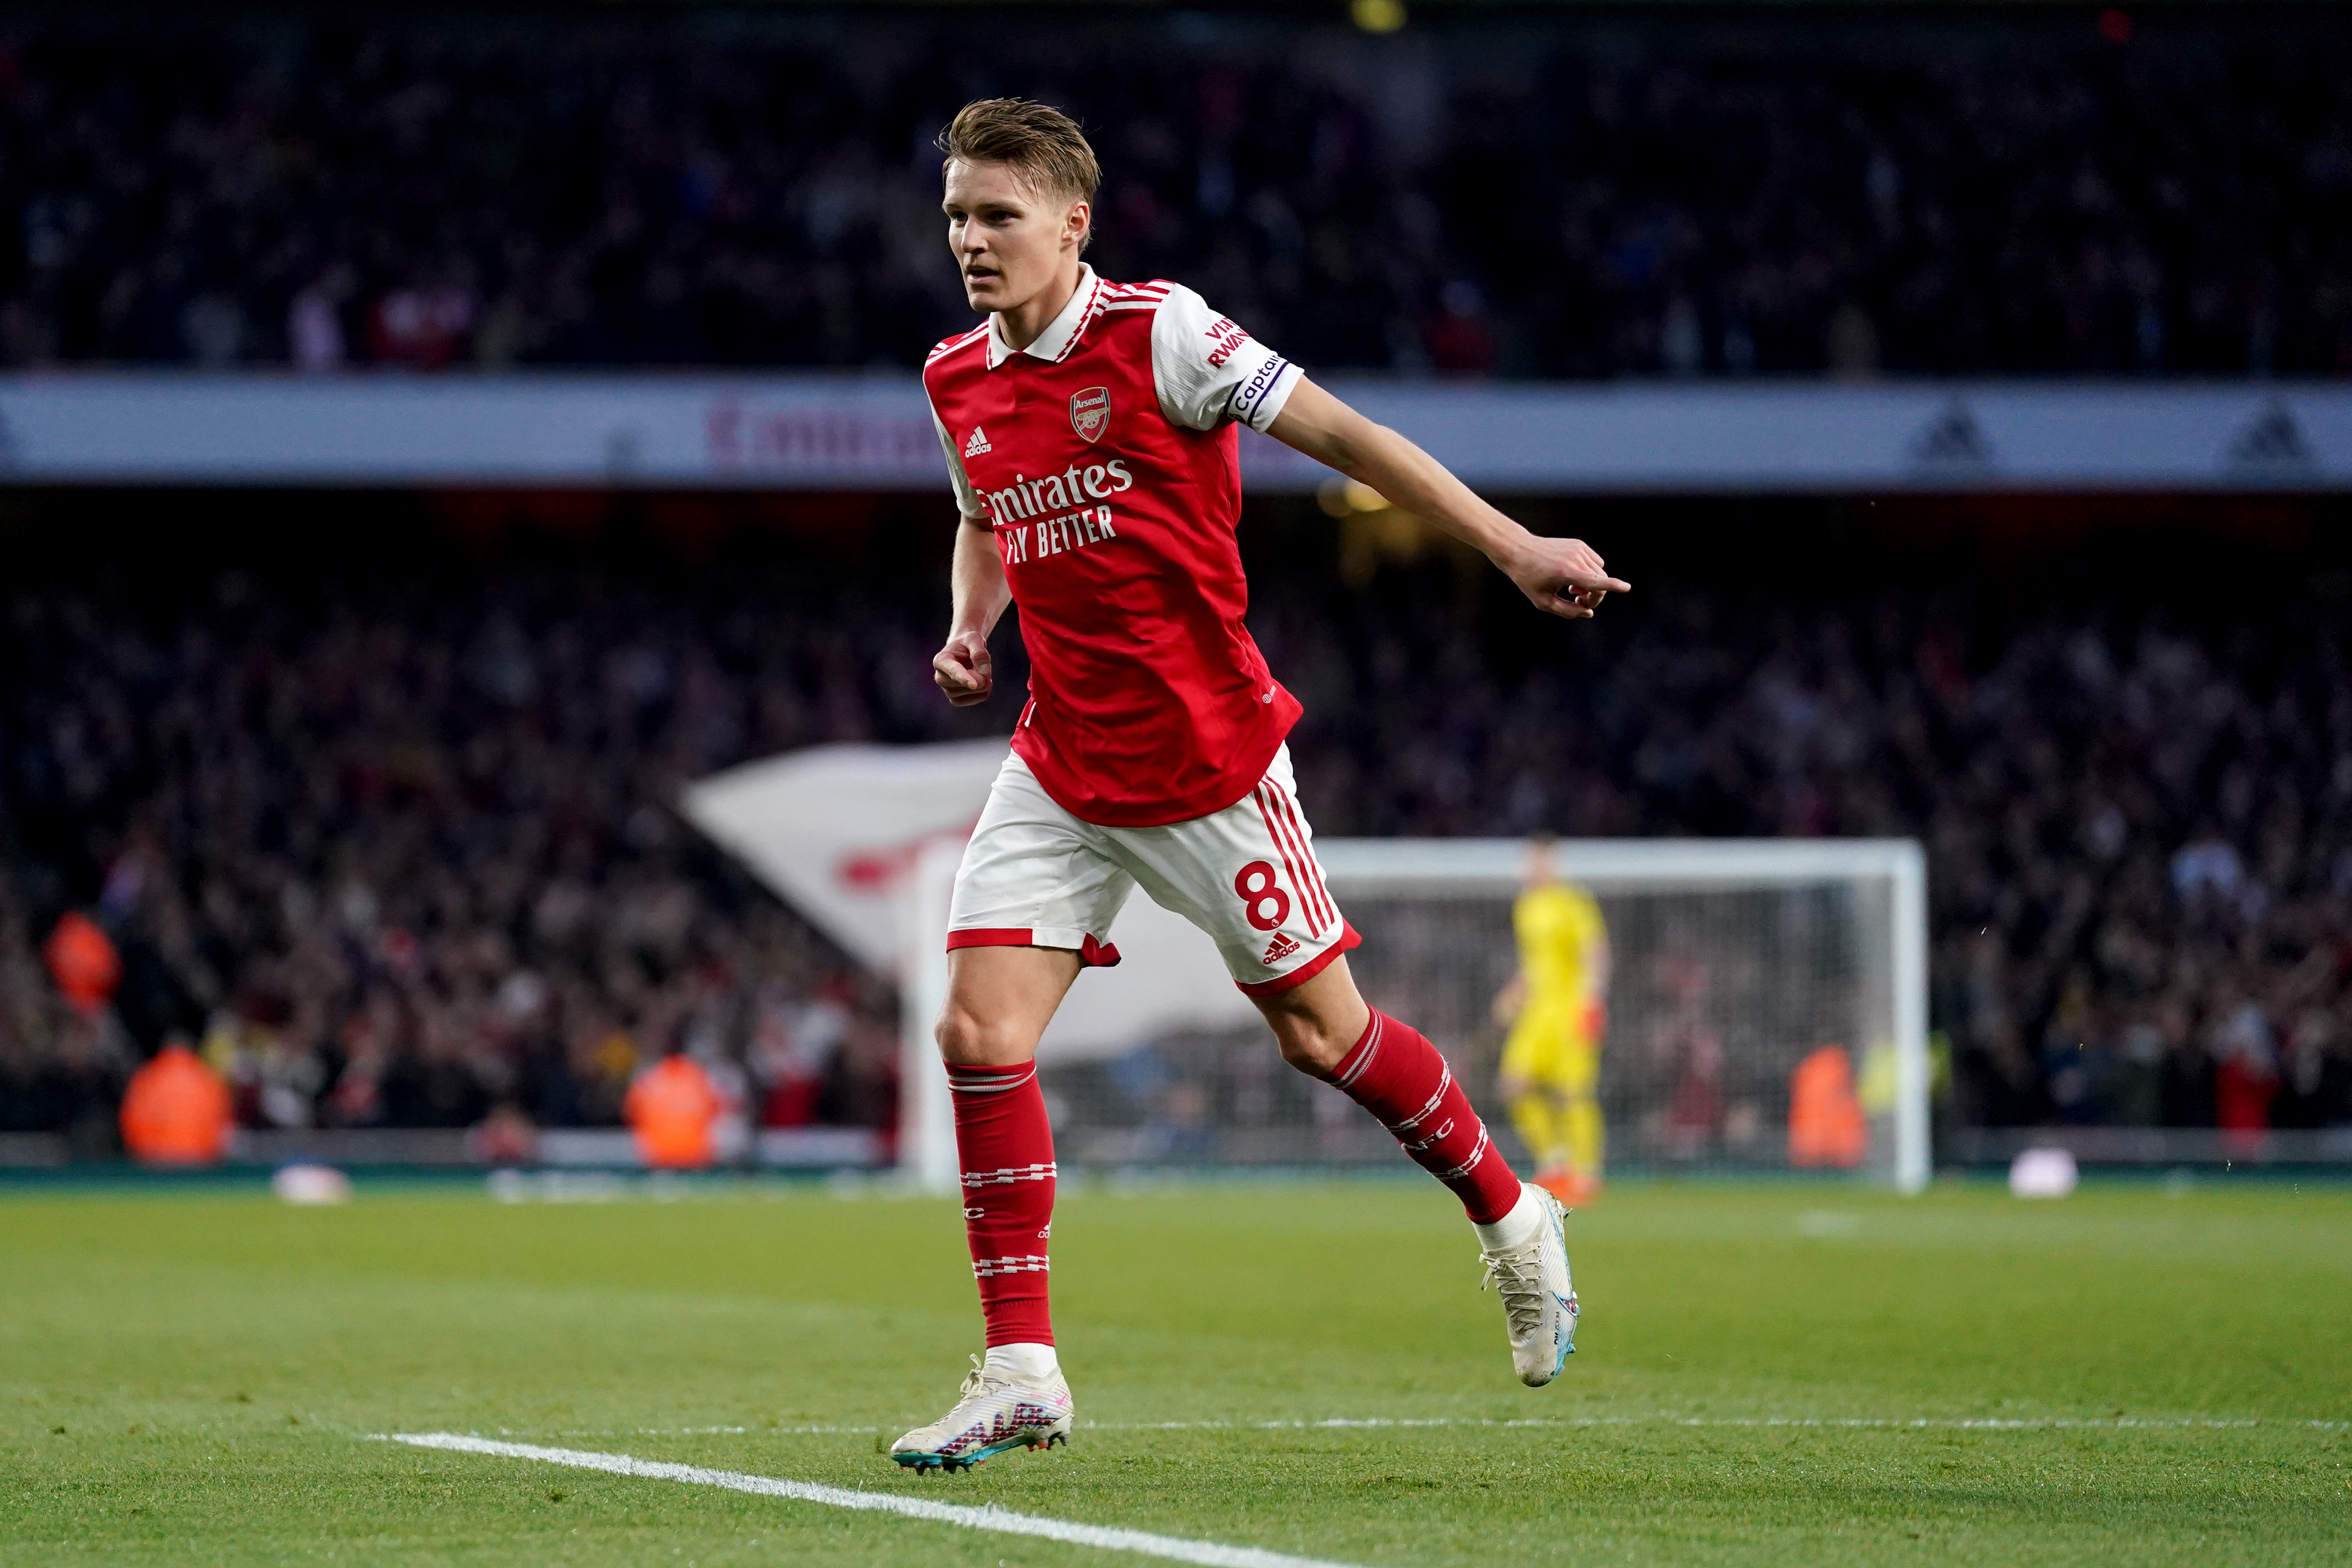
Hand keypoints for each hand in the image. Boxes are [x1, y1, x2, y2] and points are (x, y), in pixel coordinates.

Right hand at [932, 630, 992, 706]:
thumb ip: (979, 652)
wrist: (963, 652)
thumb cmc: (967, 643)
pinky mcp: (957, 700)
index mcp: (940, 661)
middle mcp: (940, 678)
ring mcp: (948, 692)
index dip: (964, 678)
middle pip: (972, 683)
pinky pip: (981, 697)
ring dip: (985, 678)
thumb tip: (983, 670)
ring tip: (976, 669)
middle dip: (983, 672)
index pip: (954, 671)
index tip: (973, 685)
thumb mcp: (974, 639)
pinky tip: (979, 679)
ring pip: (979, 690)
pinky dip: (986, 688)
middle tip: (978, 662)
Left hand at [1502, 534, 1630, 619]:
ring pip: (1599, 572)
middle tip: (1578, 600)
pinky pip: (1595, 562)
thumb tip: (1589, 613)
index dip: (1613, 586)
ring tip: (1571, 589)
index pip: (1595, 581)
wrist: (1519, 550)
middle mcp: (1576, 558)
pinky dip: (1590, 572)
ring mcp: (1579, 549)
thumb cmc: (1528, 578)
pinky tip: (1573, 576)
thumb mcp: (1543, 601)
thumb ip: (1567, 611)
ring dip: (1591, 585)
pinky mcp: (1579, 544)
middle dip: (1594, 596)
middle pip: (1600, 582)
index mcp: (1567, 573)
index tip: (1627, 588)